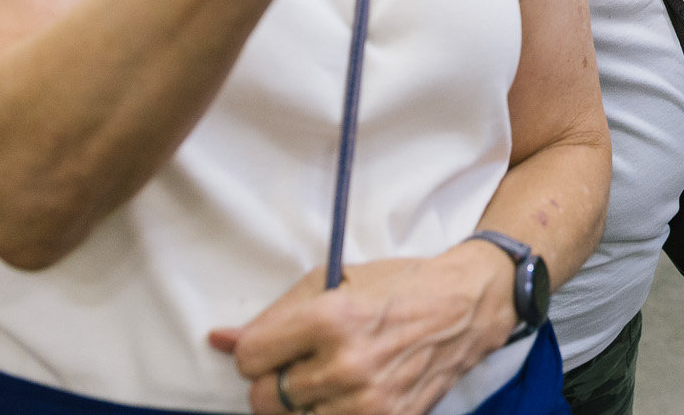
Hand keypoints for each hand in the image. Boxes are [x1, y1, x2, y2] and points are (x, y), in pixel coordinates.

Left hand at [210, 243, 515, 414]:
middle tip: (301, 363)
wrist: (464, 308)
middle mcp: (347, 365)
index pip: (249, 359)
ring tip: (325, 379)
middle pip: (264, 398)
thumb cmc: (398, 287)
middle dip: (274, 380)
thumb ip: (274, 315)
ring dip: (300, 405)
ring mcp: (368, 403)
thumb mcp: (334, 282)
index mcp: (330, 320)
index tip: (273, 345)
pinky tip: (343, 396)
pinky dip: (328, 414)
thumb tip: (218, 340)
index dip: (255, 351)